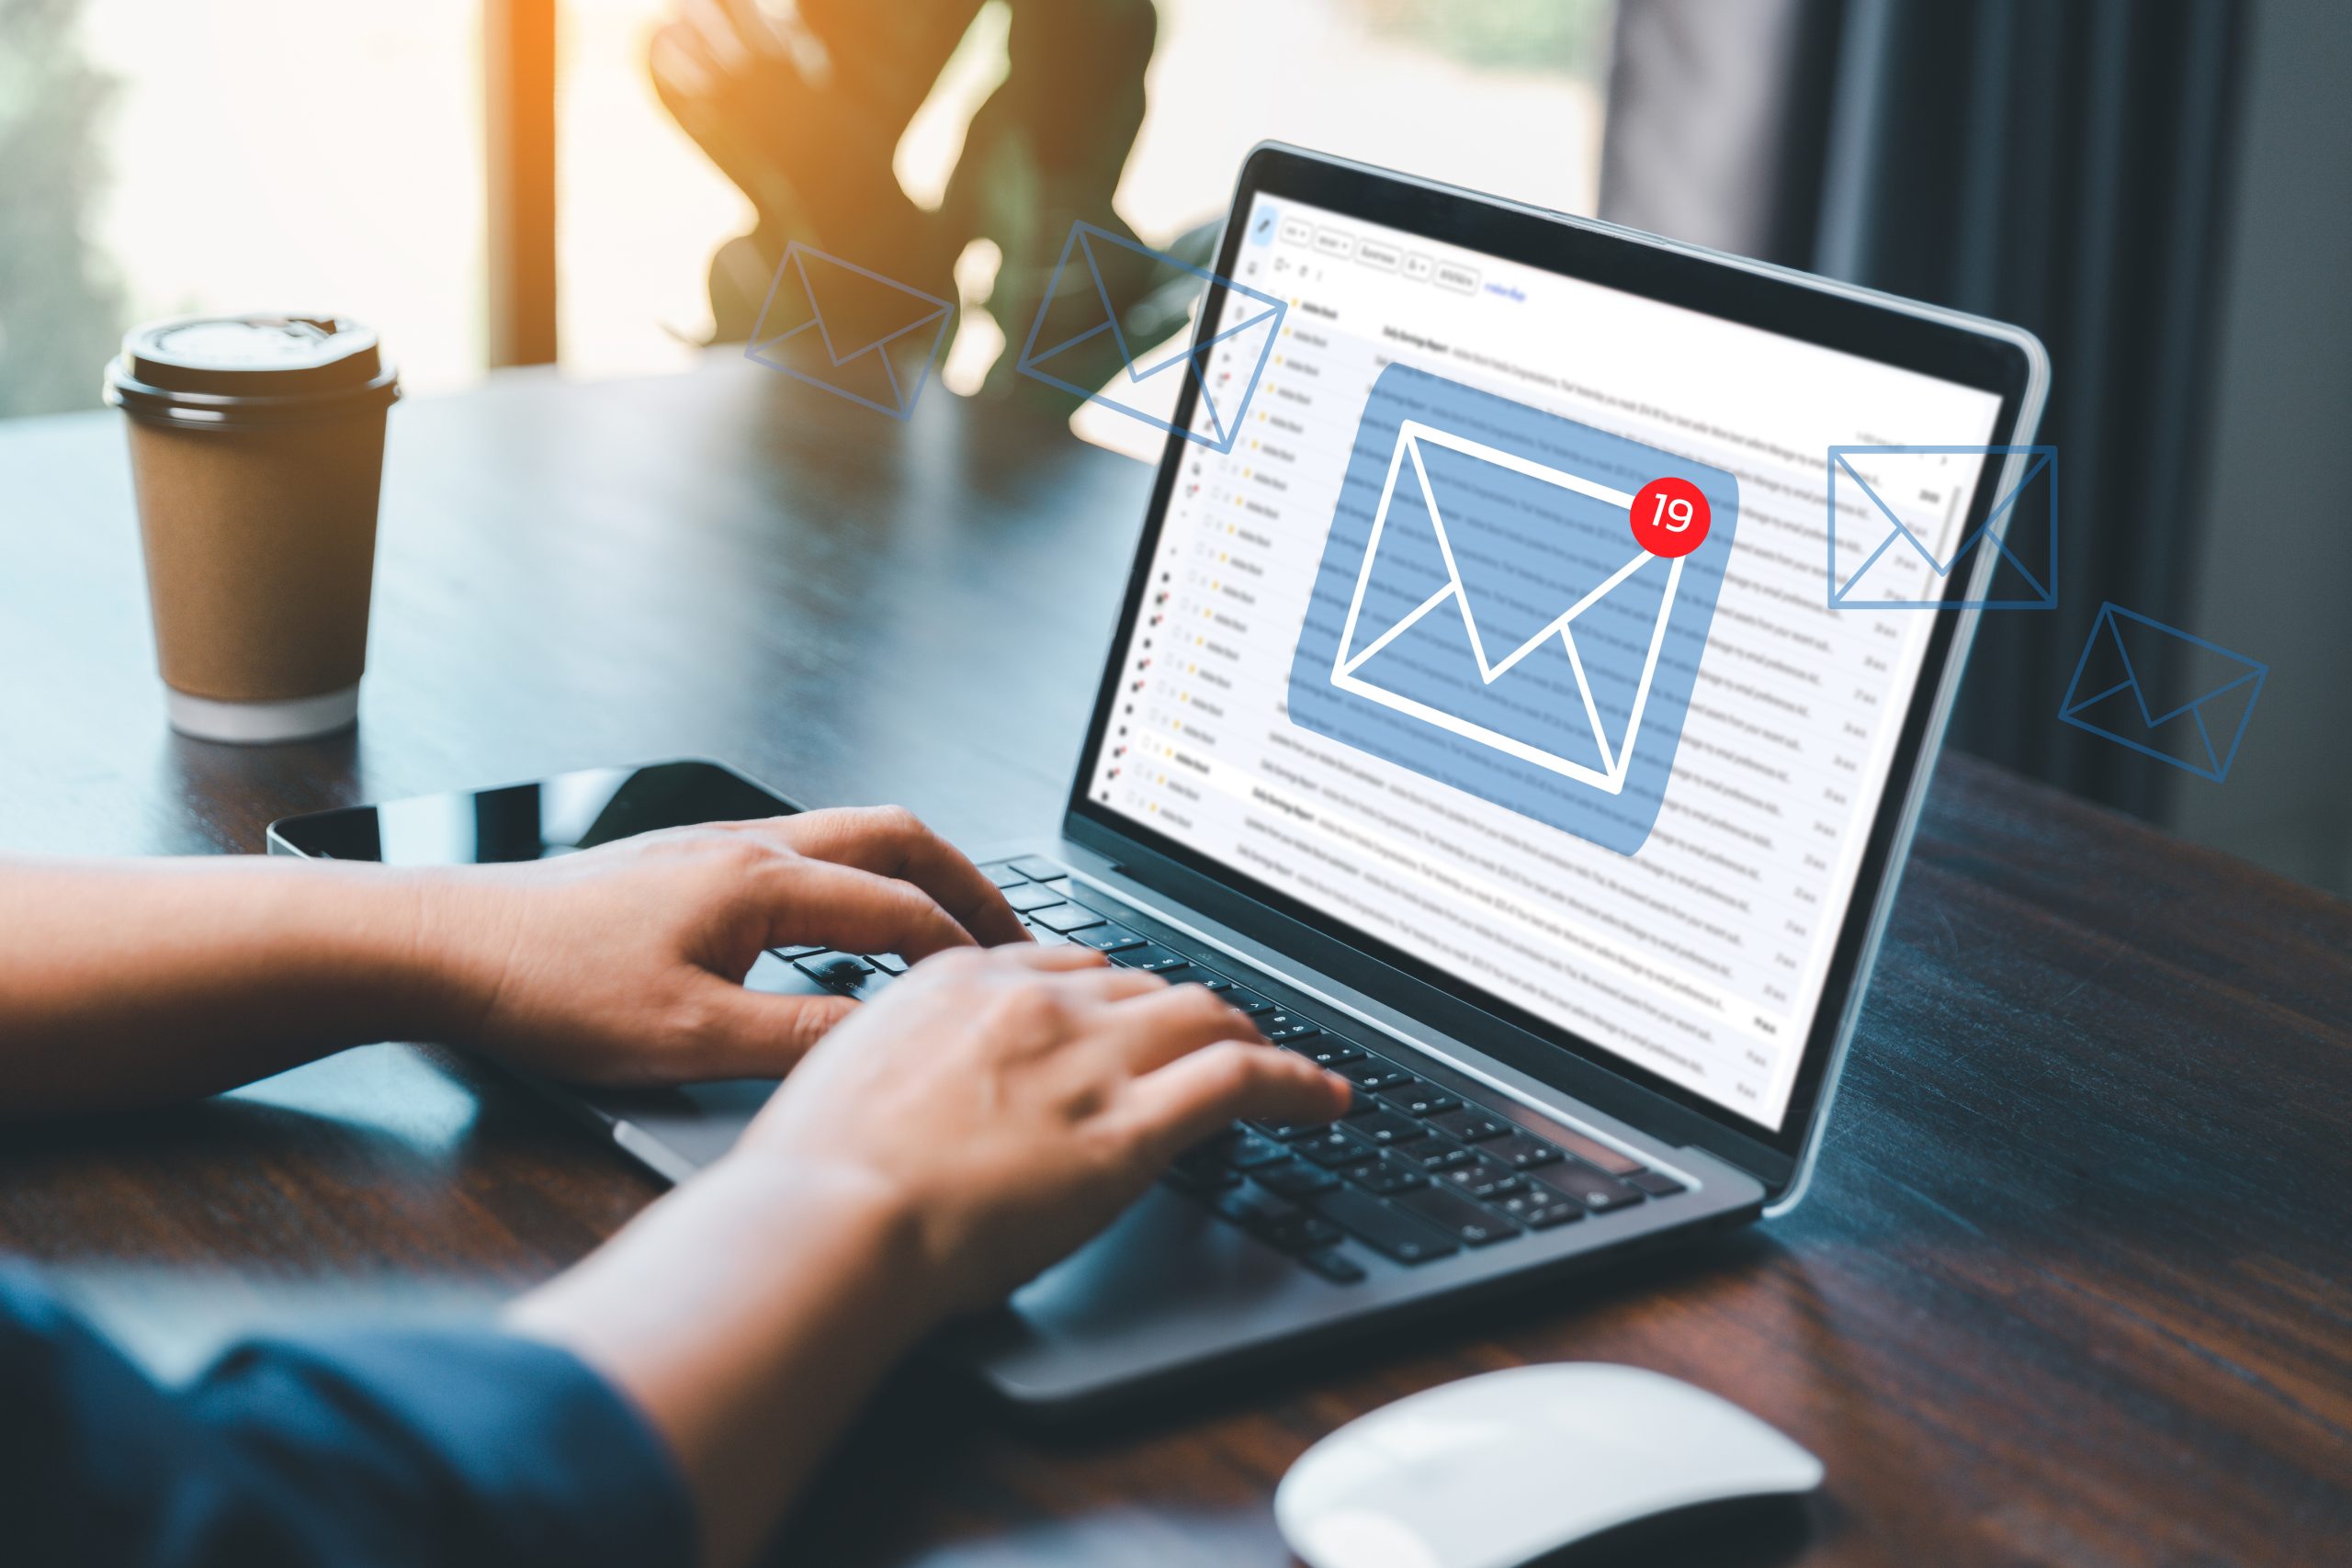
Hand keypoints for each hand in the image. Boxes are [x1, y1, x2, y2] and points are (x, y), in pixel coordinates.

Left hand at [426, 805, 1027, 1085]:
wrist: (447, 943)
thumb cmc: (549, 986)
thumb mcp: (688, 1038)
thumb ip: (801, 1039)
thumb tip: (890, 1045)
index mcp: (762, 881)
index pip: (902, 909)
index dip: (966, 952)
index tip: (1011, 988)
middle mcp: (748, 844)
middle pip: (894, 838)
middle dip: (965, 884)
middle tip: (1011, 935)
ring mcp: (715, 846)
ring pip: (848, 836)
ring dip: (911, 875)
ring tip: (945, 929)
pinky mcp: (685, 862)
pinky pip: (804, 852)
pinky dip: (856, 882)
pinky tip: (842, 931)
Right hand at [732, 941, 1354, 1313]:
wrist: (827, 1218)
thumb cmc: (815, 1174)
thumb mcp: (845, 1073)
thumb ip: (905, 1057)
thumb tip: (928, 1084)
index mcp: (960, 978)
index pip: (1067, 967)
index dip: (1111, 994)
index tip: (1129, 1016)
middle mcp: (1036, 1003)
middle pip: (1142, 986)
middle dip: (1183, 1013)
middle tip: (1211, 1041)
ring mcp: (1088, 1060)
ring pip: (1204, 1015)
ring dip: (1247, 1036)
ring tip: (1278, 1065)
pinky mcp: (1130, 1128)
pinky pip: (1244, 1079)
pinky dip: (1298, 1083)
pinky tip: (1325, 1100)